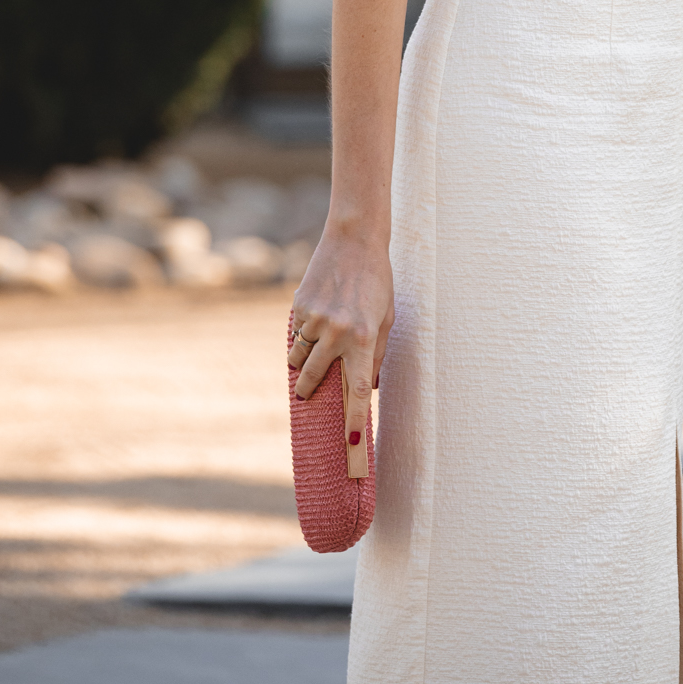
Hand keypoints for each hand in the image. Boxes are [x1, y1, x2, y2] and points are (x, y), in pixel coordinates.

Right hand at [288, 222, 393, 450]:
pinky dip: (300, 336)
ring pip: (298, 357)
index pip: (358, 390)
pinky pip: (295, 333)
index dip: (353, 420)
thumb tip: (371, 386)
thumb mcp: (386, 317)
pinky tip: (310, 325)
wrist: (354, 239)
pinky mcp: (300, 305)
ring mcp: (316, 319)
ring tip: (308, 357)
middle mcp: (338, 332)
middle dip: (309, 392)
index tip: (350, 443)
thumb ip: (378, 353)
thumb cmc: (377, 280)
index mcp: (364, 338)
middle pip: (316, 379)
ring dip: (301, 363)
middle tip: (305, 397)